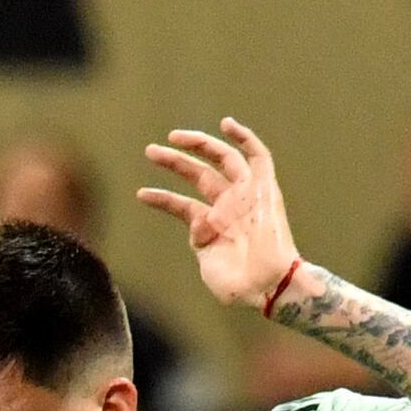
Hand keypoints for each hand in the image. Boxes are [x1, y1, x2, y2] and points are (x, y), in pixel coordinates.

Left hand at [135, 118, 305, 309]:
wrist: (268, 285)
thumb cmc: (240, 287)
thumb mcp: (209, 266)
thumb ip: (199, 243)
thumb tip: (197, 223)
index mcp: (212, 228)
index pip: (182, 205)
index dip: (162, 198)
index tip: (141, 194)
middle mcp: (229, 207)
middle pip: (199, 174)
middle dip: (174, 161)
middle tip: (150, 151)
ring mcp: (246, 196)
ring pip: (223, 159)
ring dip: (198, 144)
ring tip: (173, 137)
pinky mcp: (266, 189)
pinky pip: (259, 157)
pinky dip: (245, 138)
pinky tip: (227, 124)